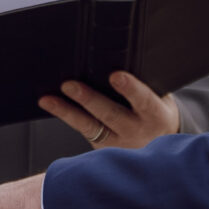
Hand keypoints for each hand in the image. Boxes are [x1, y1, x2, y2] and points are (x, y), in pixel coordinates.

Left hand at [39, 71, 178, 149]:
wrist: (160, 145)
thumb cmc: (155, 111)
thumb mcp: (160, 98)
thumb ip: (144, 84)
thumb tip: (119, 58)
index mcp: (154, 114)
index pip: (143, 100)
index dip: (130, 89)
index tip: (116, 76)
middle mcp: (135, 130)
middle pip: (110, 114)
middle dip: (88, 99)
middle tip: (69, 85)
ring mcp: (118, 143)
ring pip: (90, 127)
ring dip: (67, 112)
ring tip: (47, 100)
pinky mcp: (102, 150)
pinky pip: (83, 131)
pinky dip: (66, 117)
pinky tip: (50, 105)